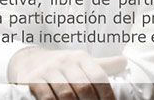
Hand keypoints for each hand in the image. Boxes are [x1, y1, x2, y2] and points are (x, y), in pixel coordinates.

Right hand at [8, 47, 125, 99]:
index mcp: (80, 57)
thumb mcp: (80, 62)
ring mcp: (48, 70)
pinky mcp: (32, 79)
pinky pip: (47, 98)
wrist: (27, 59)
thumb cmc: (61, 65)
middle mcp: (64, 61)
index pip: (99, 76)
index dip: (107, 95)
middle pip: (84, 87)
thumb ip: (102, 65)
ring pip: (66, 95)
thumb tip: (125, 62)